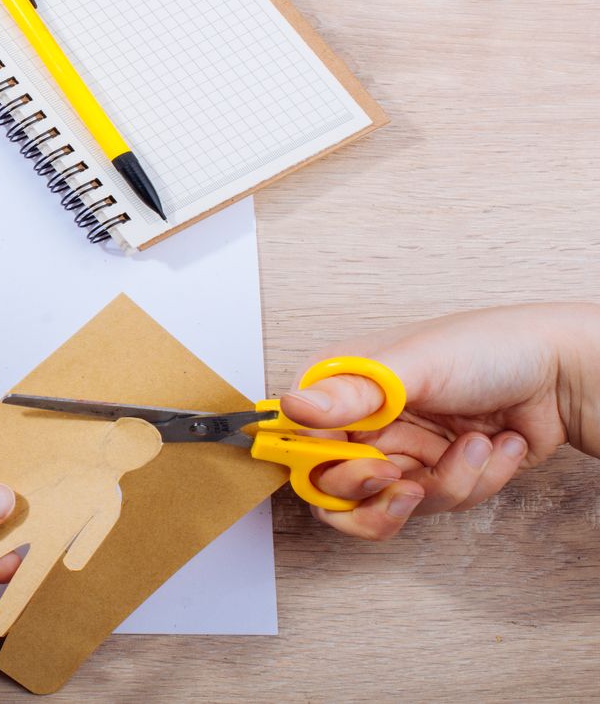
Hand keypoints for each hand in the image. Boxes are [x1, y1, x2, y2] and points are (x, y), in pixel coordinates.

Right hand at [278, 303, 599, 539]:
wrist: (564, 374)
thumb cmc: (491, 348)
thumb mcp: (414, 365)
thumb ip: (351, 392)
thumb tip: (290, 405)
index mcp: (344, 388)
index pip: (301, 444)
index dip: (323, 469)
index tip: (369, 468)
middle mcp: (365, 422)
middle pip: (336, 492)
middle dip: (380, 495)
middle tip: (409, 480)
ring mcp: (402, 450)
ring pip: (390, 505)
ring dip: (446, 482)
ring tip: (478, 447)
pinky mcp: (438, 473)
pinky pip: (437, 504)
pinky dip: (475, 481)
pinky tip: (498, 445)